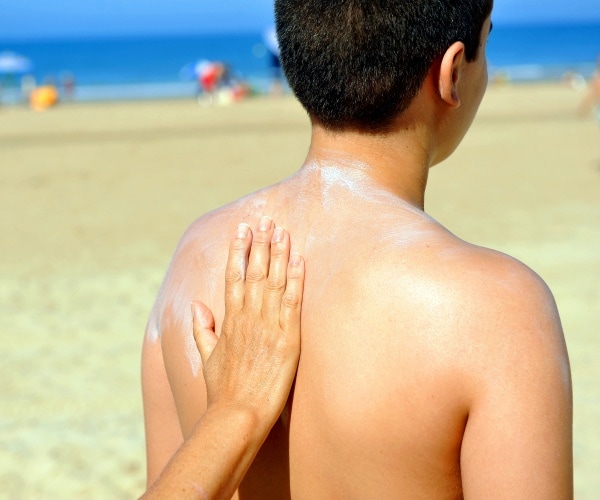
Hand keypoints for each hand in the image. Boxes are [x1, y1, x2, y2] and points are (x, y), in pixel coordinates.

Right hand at [191, 217, 304, 429]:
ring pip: (274, 282)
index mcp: (230, 320)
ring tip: (282, 231)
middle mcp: (248, 318)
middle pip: (255, 272)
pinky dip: (296, 280)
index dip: (238, 251)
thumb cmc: (222, 390)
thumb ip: (202, 328)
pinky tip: (299, 260)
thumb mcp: (207, 357)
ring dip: (279, 254)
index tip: (242, 230)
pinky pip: (293, 303)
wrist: (238, 416)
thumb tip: (196, 305)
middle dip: (260, 244)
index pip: (233, 277)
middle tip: (265, 219)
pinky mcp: (287, 339)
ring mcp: (268, 326)